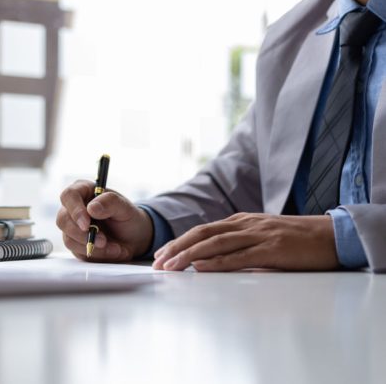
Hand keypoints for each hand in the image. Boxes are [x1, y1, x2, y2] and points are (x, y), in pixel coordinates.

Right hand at [55, 180, 153, 261]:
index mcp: (83, 191)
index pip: (69, 196)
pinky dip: (96, 254)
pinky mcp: (75, 243)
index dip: (75, 210)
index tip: (87, 225)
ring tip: (115, 247)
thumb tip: (91, 208)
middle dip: (83, 235)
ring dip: (92, 246)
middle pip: (63, 220)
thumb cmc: (127, 218)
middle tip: (103, 241)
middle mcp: (73, 208)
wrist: (133, 238)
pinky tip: (111, 250)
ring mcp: (72, 227)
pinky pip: (78, 251)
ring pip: (69, 239)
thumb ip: (110, 202)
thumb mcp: (125, 207)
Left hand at [152, 213, 338, 271]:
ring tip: (171, 266)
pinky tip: (202, 268)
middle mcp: (246, 224)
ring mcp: (258, 235)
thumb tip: (208, 261)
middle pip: (203, 233)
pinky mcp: (272, 249)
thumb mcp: (262, 236)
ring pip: (216, 243)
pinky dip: (217, 262)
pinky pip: (239, 256)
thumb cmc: (296, 240)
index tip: (160, 255)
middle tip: (157, 263)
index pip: (203, 230)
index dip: (179, 242)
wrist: (332, 236)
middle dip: (176, 248)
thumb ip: (237, 245)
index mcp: (242, 221)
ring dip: (190, 255)